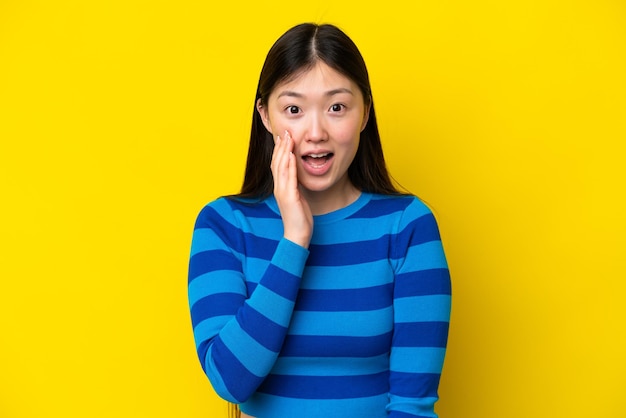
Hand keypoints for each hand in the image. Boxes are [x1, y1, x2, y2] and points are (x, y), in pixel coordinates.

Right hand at [270, 130, 312, 247]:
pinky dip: (290, 165)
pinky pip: (289, 177)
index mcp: (280, 188)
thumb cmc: (299, 218)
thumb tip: (298, 177)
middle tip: (285, 131)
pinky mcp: (289, 197)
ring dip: (285, 151)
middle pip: (277, 162)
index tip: (283, 137)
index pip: (277, 164)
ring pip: (281, 167)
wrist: (297, 235)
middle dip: (281, 146)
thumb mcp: (297, 198)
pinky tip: (292, 155)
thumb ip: (295, 187)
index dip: (280, 150)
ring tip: (288, 138)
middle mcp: (278, 188)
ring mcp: (282, 192)